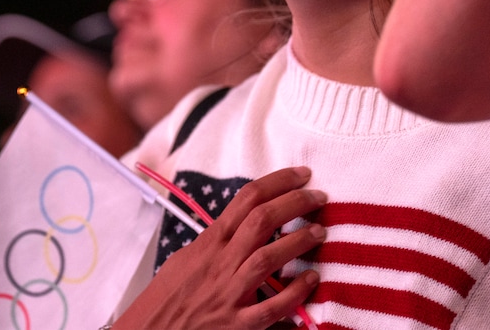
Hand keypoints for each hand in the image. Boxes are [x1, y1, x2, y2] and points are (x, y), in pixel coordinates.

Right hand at [114, 166, 325, 329]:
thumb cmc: (169, 295)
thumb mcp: (188, 256)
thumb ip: (217, 240)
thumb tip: (243, 225)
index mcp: (210, 242)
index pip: (246, 199)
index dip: (277, 182)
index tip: (301, 174)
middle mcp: (221, 262)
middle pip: (261, 221)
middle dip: (294, 203)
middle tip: (318, 196)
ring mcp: (229, 293)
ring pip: (267, 258)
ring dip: (298, 242)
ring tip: (320, 231)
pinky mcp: (237, 325)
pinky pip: (270, 309)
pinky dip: (293, 294)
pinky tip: (311, 280)